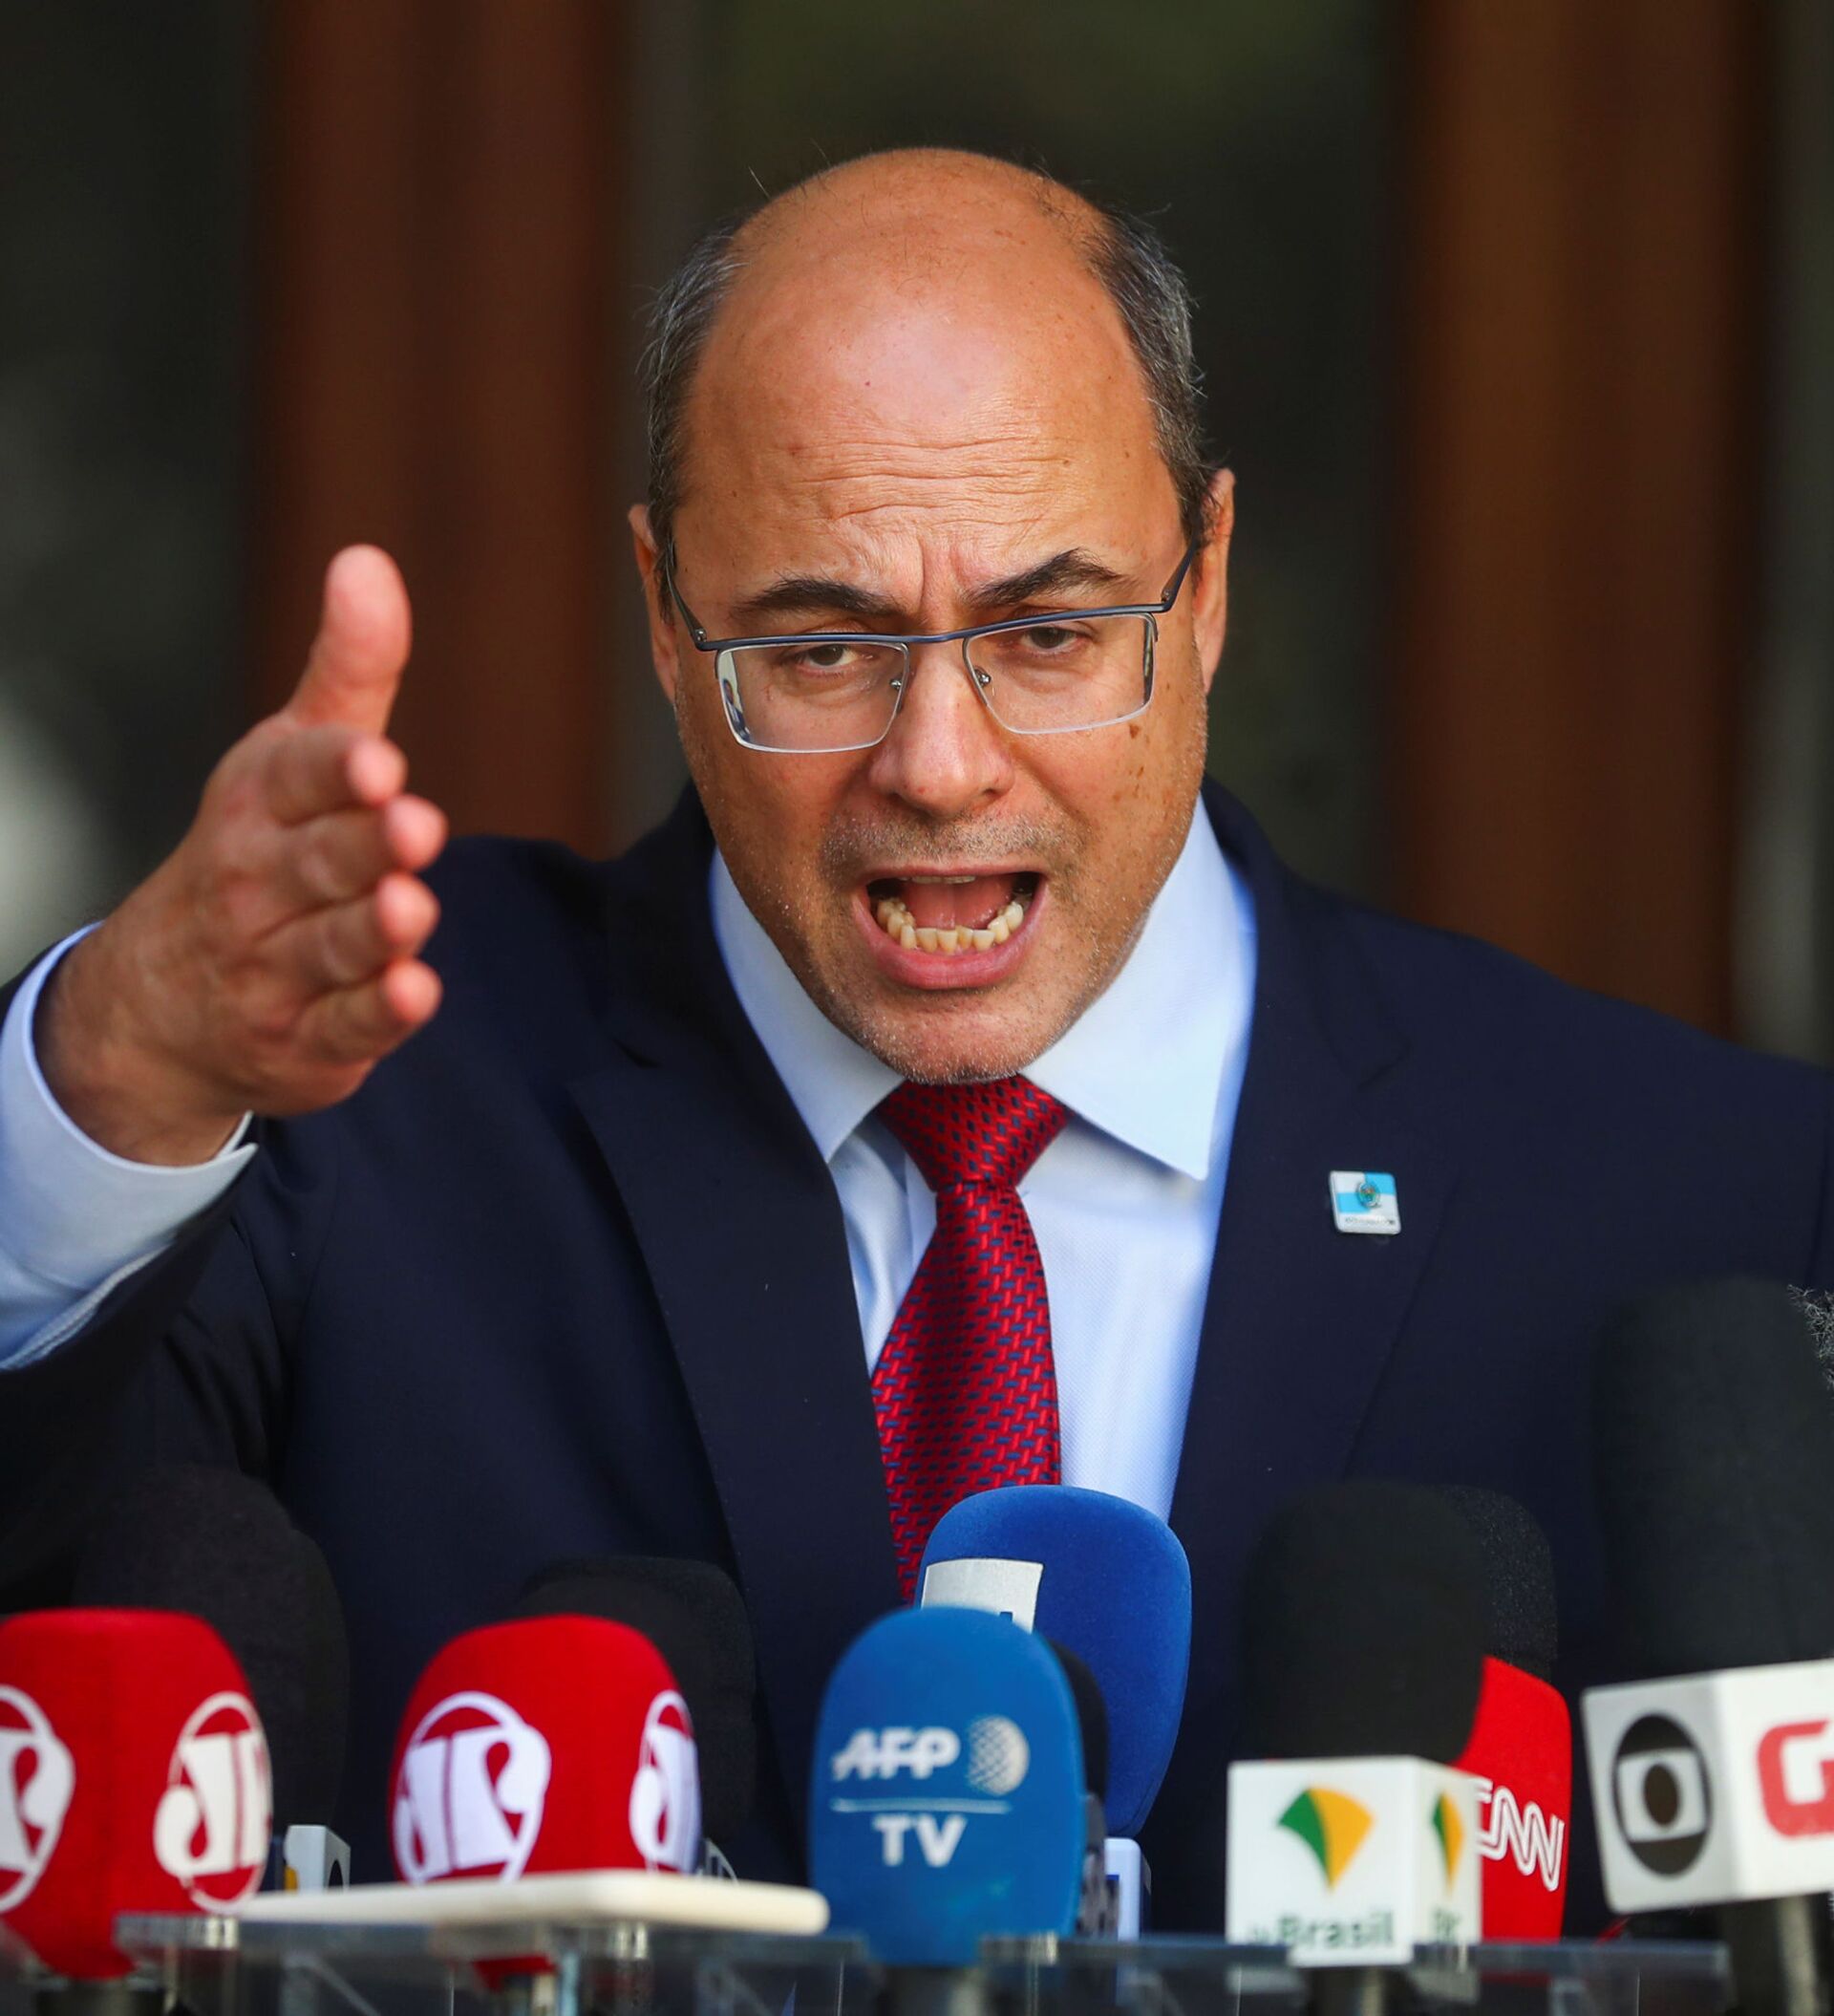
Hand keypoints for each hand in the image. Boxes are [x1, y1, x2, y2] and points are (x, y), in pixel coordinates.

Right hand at [37, 546, 448, 1163]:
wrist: (167, 1001)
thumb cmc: (259, 854)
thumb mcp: (295, 753)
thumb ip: (349, 668)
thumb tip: (368, 560)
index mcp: (260, 804)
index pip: (298, 778)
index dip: (338, 771)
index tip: (380, 761)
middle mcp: (260, 885)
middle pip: (319, 862)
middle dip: (364, 845)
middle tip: (412, 824)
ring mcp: (277, 968)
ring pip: (331, 946)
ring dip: (372, 930)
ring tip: (411, 907)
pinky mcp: (308, 1040)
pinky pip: (344, 1026)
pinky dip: (377, 1013)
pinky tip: (416, 992)